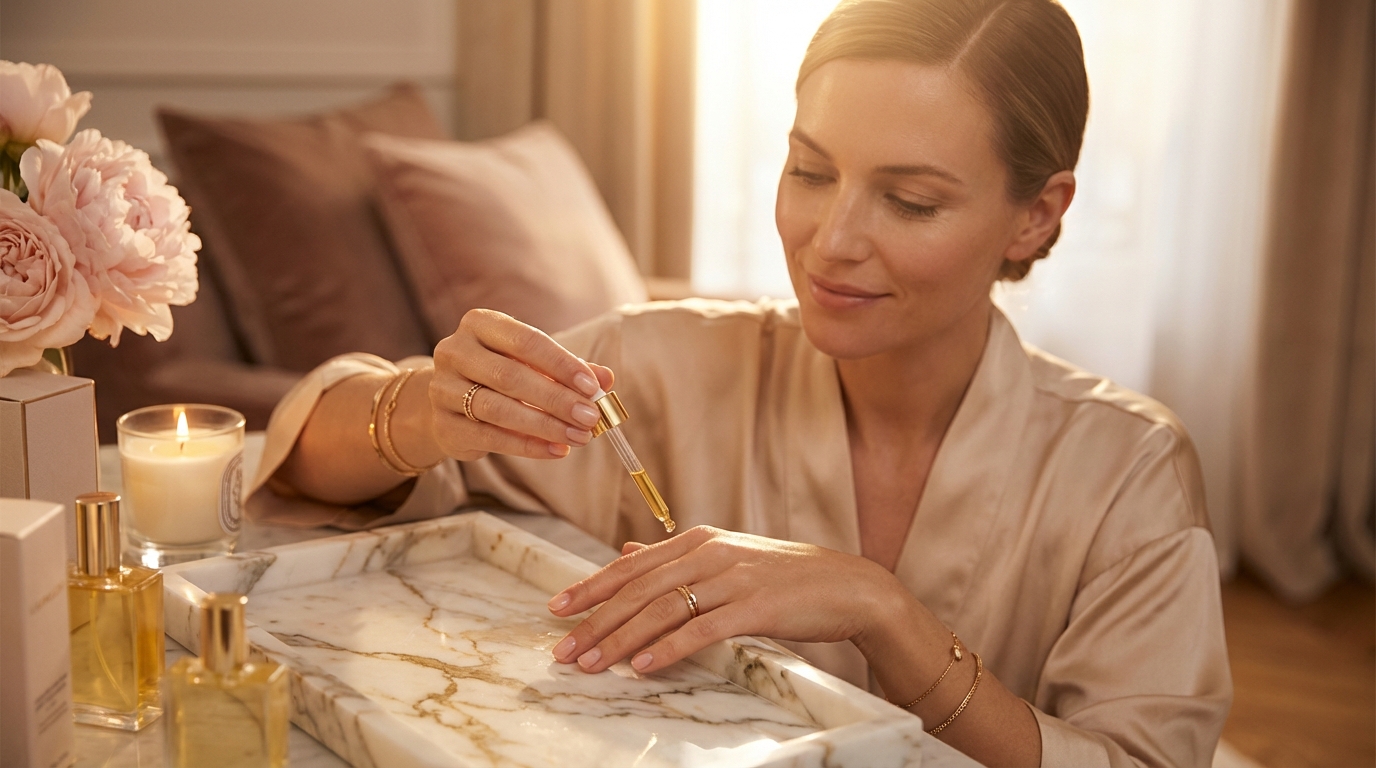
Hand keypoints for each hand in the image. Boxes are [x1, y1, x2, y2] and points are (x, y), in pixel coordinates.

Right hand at [430, 309, 614, 460]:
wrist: (450, 400)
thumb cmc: (500, 373)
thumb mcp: (533, 363)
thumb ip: (568, 369)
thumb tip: (606, 379)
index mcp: (480, 324)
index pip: (525, 341)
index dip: (561, 364)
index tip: (592, 386)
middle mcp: (455, 351)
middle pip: (510, 376)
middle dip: (556, 399)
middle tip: (590, 417)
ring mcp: (443, 388)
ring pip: (497, 409)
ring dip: (544, 425)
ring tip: (579, 436)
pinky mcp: (443, 424)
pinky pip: (489, 437)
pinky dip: (527, 446)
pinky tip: (556, 450)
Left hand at [545, 526, 897, 674]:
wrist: (847, 587)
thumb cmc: (784, 577)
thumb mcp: (725, 557)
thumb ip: (675, 557)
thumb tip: (627, 550)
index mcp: (698, 539)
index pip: (632, 565)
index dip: (591, 586)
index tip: (557, 608)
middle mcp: (710, 553)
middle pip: (638, 589)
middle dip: (595, 620)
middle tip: (563, 648)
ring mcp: (732, 578)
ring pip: (662, 609)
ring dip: (621, 639)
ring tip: (591, 663)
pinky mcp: (754, 607)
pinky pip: (701, 629)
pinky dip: (668, 648)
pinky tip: (643, 666)